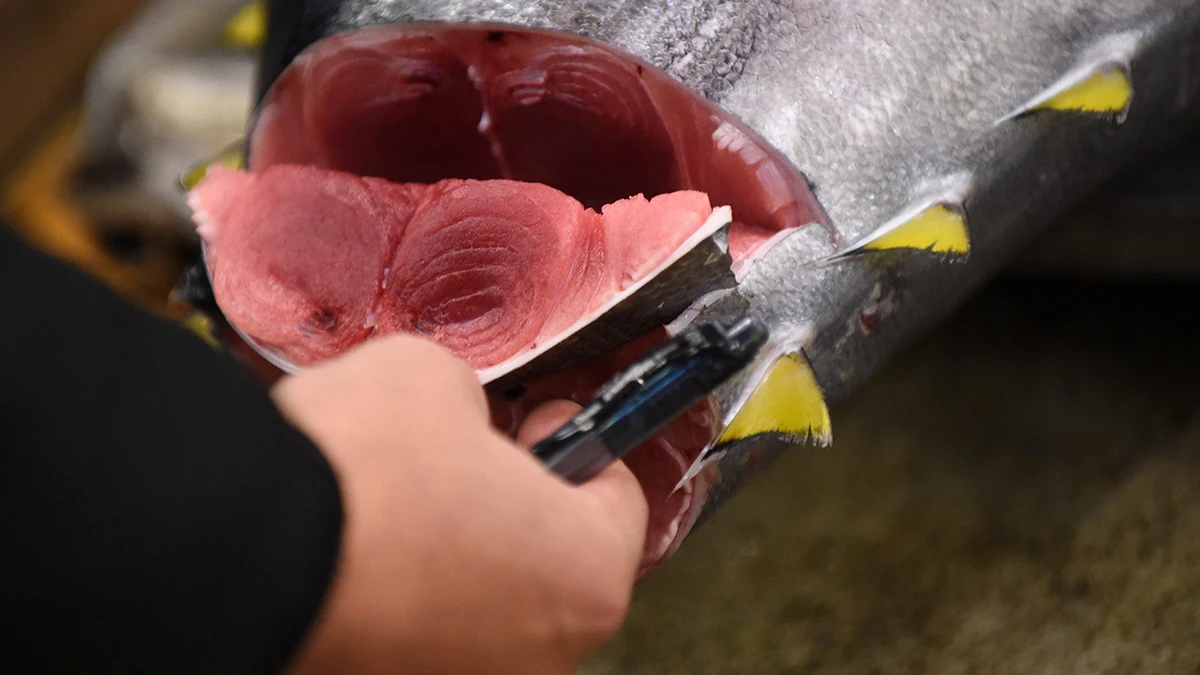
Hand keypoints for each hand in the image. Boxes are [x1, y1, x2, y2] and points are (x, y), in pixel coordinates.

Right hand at [270, 335, 647, 674]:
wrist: (234, 548)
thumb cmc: (362, 469)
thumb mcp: (435, 378)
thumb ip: (470, 403)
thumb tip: (450, 419)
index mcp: (585, 576)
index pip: (617, 499)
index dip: (577, 440)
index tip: (539, 417)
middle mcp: (539, 656)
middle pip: (547, 556)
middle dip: (513, 497)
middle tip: (467, 451)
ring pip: (480, 598)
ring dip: (454, 547)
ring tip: (397, 497)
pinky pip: (415, 628)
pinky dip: (399, 591)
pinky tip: (356, 545)